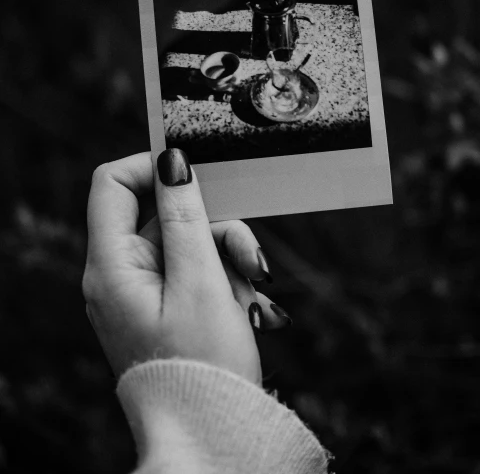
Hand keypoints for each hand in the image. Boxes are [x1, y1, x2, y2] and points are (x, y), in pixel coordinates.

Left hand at [83, 150, 290, 383]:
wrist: (212, 431)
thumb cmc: (203, 365)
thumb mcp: (201, 281)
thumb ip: (186, 215)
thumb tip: (172, 161)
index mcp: (112, 267)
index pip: (112, 184)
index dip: (151, 166)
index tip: (196, 171)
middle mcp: (120, 275)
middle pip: (165, 215)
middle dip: (215, 228)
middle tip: (249, 258)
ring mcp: (144, 291)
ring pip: (190, 240)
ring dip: (230, 258)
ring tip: (254, 295)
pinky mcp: (166, 304)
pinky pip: (197, 268)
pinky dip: (226, 279)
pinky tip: (247, 309)